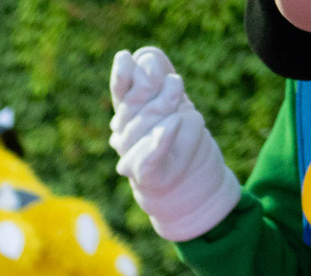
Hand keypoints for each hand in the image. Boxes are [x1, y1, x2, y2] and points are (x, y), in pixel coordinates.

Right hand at [108, 47, 239, 241]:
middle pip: (134, 107)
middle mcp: (123, 136)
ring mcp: (130, 157)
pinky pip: (148, 158)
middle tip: (176, 84)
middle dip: (154, 92)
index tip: (126, 57)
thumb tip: (145, 56)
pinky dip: (159, 141)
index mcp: (127, 115)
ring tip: (182, 111)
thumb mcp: (175, 102)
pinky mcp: (145, 178)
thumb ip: (159, 77)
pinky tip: (172, 124)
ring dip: (165, 112)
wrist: (190, 184)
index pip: (120, 91)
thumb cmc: (181, 140)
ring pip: (142, 128)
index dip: (121, 76)